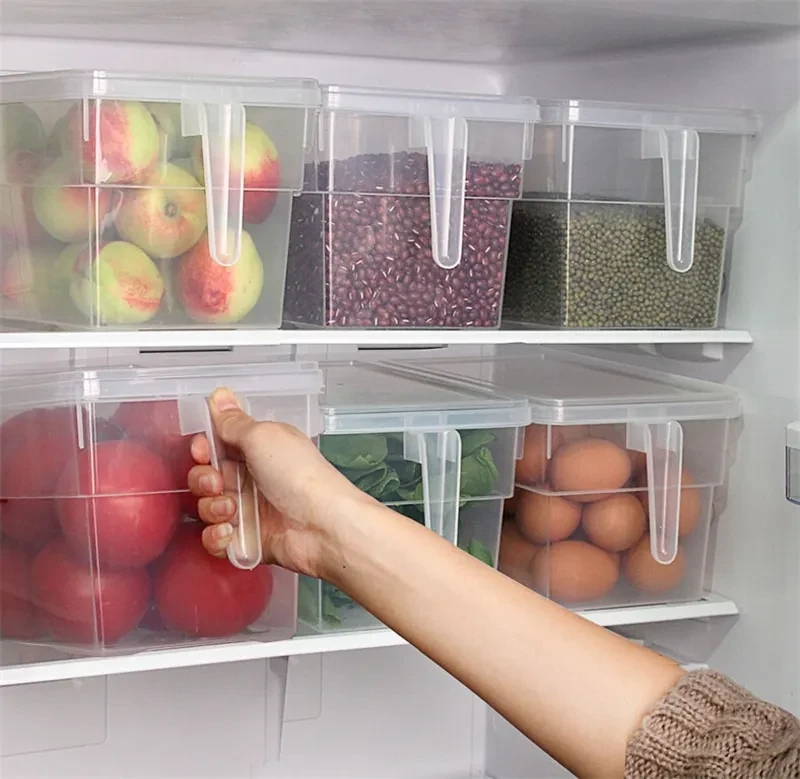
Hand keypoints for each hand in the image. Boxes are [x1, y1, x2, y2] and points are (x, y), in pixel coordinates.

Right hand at [188, 388, 367, 577]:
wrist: (322, 525)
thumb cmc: (299, 476)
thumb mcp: (263, 437)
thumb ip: (234, 422)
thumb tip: (220, 395)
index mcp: (257, 449)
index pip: (216, 445)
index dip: (202, 448)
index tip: (202, 451)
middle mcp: (251, 478)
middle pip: (205, 476)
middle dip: (203, 480)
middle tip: (218, 483)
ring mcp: (248, 510)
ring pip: (206, 508)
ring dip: (211, 508)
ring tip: (232, 510)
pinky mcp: (246, 540)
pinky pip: (215, 539)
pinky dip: (216, 537)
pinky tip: (230, 532)